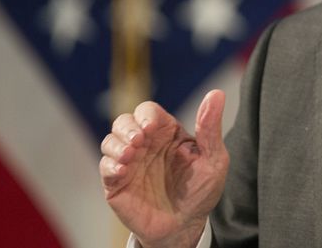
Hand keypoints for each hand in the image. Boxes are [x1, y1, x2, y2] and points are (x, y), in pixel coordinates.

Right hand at [99, 90, 228, 247]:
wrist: (186, 227)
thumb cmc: (201, 191)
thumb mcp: (213, 159)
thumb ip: (210, 128)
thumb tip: (216, 93)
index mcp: (167, 133)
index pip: (148, 111)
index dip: (146, 115)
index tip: (150, 127)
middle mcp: (145, 145)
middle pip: (124, 121)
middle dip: (127, 127)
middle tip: (138, 140)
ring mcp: (130, 163)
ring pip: (110, 140)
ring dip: (116, 144)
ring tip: (130, 156)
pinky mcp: (117, 184)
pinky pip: (105, 167)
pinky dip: (110, 165)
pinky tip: (124, 171)